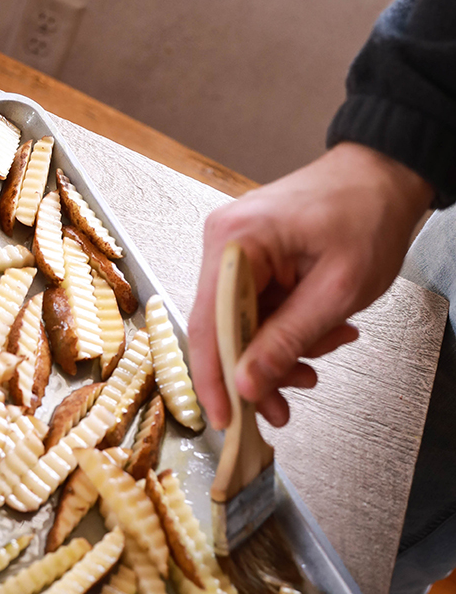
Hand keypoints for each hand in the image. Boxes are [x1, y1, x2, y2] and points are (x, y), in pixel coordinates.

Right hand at [188, 142, 432, 427]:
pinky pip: (258, 310)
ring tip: (318, 361)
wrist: (385, 174)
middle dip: (256, 371)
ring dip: (279, 353)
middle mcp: (223, 244)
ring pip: (242, 326)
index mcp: (234, 242)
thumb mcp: (338, 288)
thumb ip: (288, 339)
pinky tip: (322, 334)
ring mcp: (235, 251)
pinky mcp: (251, 259)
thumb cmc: (368, 213)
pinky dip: (287, 331)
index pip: (209, 325)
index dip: (215, 379)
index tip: (225, 419)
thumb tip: (246, 384)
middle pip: (223, 330)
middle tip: (282, 407)